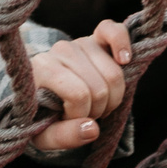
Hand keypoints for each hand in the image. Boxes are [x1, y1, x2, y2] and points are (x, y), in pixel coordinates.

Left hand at [28, 18, 132, 152]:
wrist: (41, 93)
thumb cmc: (42, 115)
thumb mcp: (43, 135)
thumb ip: (63, 136)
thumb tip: (92, 128)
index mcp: (41, 69)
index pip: (79, 95)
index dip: (81, 115)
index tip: (69, 120)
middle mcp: (60, 50)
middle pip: (100, 88)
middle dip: (98, 111)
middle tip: (86, 115)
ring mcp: (80, 42)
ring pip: (115, 74)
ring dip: (113, 97)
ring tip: (96, 104)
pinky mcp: (97, 36)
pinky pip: (115, 31)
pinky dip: (123, 46)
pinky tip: (125, 61)